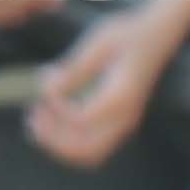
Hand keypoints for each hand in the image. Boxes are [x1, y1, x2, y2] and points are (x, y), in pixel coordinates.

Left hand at [24, 11, 176, 169]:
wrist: (155, 35)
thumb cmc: (127, 34)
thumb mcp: (99, 43)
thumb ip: (74, 69)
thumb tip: (46, 91)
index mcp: (121, 96)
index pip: (82, 120)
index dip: (57, 108)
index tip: (47, 80)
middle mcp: (125, 117)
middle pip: (86, 150)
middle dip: (53, 140)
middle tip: (33, 116)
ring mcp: (123, 124)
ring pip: (88, 155)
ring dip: (58, 146)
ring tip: (36, 121)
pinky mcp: (116, 123)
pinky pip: (91, 147)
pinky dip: (67, 142)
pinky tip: (50, 120)